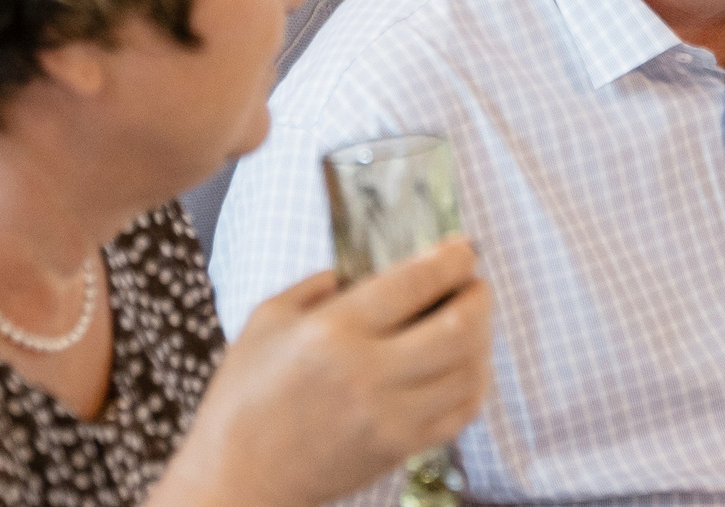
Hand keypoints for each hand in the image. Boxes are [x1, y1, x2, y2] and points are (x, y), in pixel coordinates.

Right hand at [154, 238, 492, 506]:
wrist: (240, 475)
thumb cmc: (244, 395)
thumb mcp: (268, 319)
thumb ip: (318, 286)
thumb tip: (364, 268)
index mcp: (332, 331)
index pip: (413, 284)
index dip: (450, 260)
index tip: (464, 248)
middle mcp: (369, 372)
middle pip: (457, 328)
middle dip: (479, 298)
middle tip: (477, 282)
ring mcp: (390, 416)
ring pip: (468, 372)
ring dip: (483, 341)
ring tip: (474, 322)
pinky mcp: (400, 448)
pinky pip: (460, 413)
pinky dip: (474, 384)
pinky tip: (466, 366)